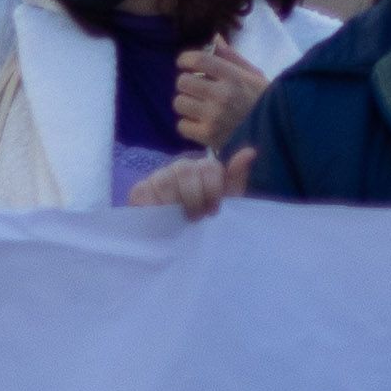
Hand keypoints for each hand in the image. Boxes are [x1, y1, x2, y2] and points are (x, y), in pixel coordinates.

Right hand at [127, 148, 254, 218]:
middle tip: (195, 217)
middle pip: (186, 170)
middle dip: (193, 196)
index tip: (213, 211)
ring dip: (173, 203)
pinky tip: (159, 216)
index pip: (209, 167)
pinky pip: (142, 191)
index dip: (213, 189)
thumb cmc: (204, 217)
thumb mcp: (225, 202)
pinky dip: (151, 205)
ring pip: (164, 180)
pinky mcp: (140, 190)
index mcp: (203, 168)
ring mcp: (159, 177)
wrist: (178, 238)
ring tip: (177, 219)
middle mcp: (180, 167)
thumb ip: (235, 178)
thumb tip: (250, 152)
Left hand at [175, 40, 270, 150]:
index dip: (185, 59)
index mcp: (234, 76)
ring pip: (179, 103)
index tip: (185, 63)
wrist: (275, 134)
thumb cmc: (264, 102)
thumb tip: (214, 39)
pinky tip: (201, 123)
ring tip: (198, 106)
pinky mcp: (208, 137)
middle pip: (183, 81)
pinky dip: (188, 124)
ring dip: (186, 103)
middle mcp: (221, 95)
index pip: (198, 60)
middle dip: (187, 82)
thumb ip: (232, 57)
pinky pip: (182, 125)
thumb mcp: (254, 75)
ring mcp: (213, 117)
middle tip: (196, 87)